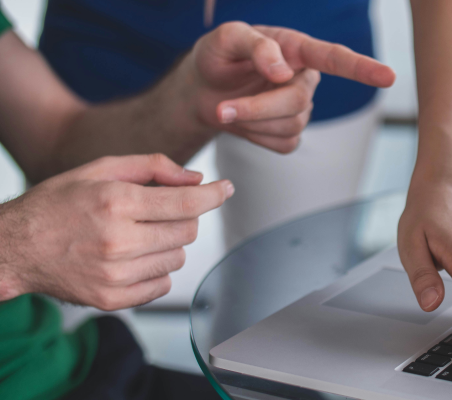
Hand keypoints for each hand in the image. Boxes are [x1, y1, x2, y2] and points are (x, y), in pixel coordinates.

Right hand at [0, 154, 233, 309]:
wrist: (14, 248)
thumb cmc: (58, 204)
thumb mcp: (100, 169)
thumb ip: (153, 167)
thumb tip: (196, 179)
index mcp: (116, 203)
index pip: (186, 203)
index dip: (214, 195)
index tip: (226, 189)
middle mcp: (117, 240)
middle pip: (188, 230)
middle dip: (184, 217)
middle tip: (158, 211)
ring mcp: (115, 274)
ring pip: (179, 258)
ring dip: (169, 244)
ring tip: (138, 234)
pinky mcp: (112, 299)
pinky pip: (163, 284)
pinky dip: (156, 269)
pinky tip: (131, 256)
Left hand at [185, 22, 395, 152]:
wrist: (201, 90)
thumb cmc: (217, 57)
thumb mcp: (226, 38)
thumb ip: (256, 46)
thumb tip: (283, 71)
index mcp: (296, 49)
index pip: (334, 58)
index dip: (363, 68)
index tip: (388, 77)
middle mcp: (304, 78)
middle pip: (297, 102)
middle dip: (258, 109)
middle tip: (223, 108)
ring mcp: (300, 108)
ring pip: (290, 126)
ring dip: (252, 122)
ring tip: (228, 108)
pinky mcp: (290, 134)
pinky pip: (283, 145)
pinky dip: (256, 138)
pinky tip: (245, 123)